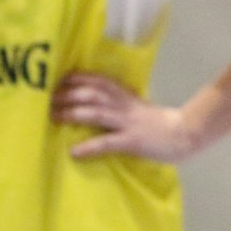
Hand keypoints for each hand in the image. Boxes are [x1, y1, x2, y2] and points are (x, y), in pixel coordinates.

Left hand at [53, 72, 199, 162]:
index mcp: (122, 94)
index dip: (73, 79)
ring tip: (53, 118)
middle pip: (90, 94)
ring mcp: (128, 122)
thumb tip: (84, 99)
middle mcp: (122, 104)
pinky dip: (90, 146)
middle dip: (66, 95)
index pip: (95, 80)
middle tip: (46, 100)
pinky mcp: (133, 141)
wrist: (185, 133)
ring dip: (72, 114)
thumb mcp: (132, 104)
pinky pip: (108, 142)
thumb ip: (113, 100)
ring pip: (96, 113)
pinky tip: (74, 152)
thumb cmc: (153, 121)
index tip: (54, 81)